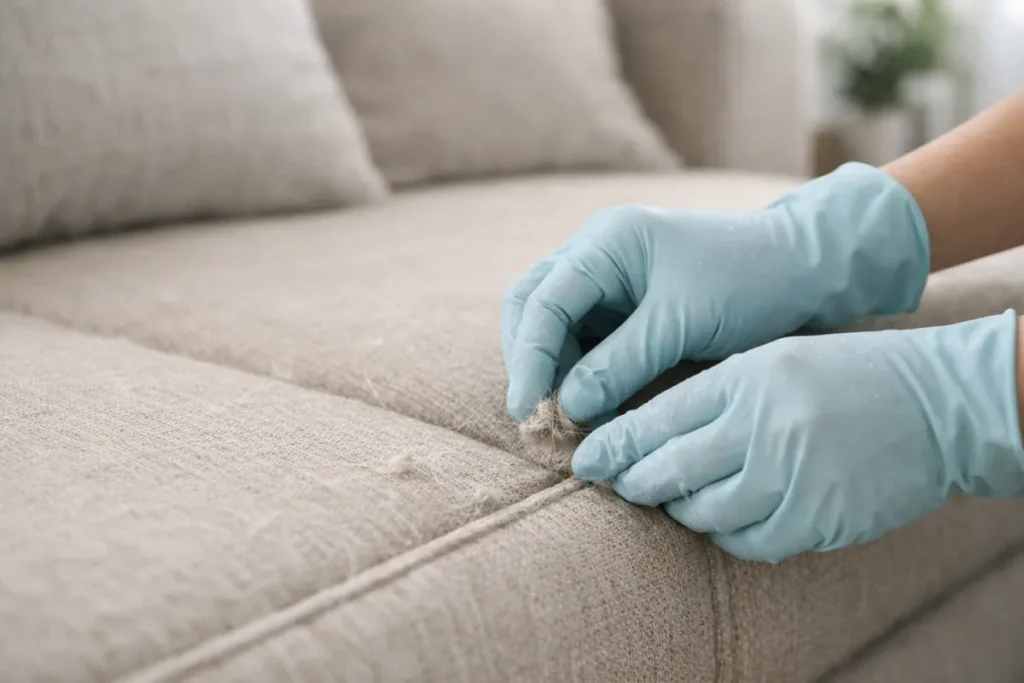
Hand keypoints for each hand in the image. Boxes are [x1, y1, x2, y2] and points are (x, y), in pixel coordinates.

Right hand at [502, 163, 929, 423]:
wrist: (800, 268)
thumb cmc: (748, 281)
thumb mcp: (682, 323)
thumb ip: (620, 363)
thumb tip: (566, 408)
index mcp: (606, 241)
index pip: (543, 300)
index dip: (530, 358)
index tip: (526, 410)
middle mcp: (594, 251)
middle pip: (531, 305)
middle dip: (530, 361)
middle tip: (537, 417)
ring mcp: (604, 275)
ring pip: (550, 324)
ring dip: (550, 370)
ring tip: (563, 420)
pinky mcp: (620, 302)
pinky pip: (580, 336)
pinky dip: (575, 371)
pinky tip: (585, 406)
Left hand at [571, 312, 1023, 562]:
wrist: (935, 401)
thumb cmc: (842, 375)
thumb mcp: (770, 360)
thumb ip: (710, 394)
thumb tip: (644, 436)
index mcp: (745, 379)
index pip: (656, 418)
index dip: (613, 445)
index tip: (586, 461)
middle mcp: (763, 426)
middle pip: (669, 469)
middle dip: (633, 482)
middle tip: (619, 485)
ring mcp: (791, 475)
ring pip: (703, 512)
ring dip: (680, 510)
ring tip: (676, 499)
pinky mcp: (818, 517)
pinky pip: (748, 541)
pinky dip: (727, 534)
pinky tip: (726, 519)